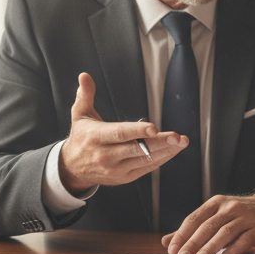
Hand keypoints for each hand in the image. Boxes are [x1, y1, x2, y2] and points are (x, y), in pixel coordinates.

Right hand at [58, 73, 187, 193]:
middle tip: (177, 137)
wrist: (72, 169)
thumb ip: (85, 95)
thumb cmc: (81, 138)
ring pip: (145, 160)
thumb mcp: (80, 115)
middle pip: (137, 149)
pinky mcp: (125, 177)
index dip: (138, 131)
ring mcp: (116, 169)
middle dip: (160, 142)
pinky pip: (147, 168)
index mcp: (96, 137)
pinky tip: (173, 150)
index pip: (119, 134)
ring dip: (167, 151)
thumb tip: (85, 76)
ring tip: (182, 142)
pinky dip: (162, 159)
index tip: (154, 127)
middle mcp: (106, 155)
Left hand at [161, 194, 254, 253]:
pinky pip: (244, 240)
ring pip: (225, 232)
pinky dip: (233, 249)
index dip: (182, 234)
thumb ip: (192, 229)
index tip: (172, 250)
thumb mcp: (216, 216)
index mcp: (216, 203)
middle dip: (193, 242)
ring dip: (211, 246)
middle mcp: (230, 208)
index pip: (194, 218)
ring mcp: (245, 217)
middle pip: (208, 226)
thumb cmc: (239, 215)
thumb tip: (167, 241)